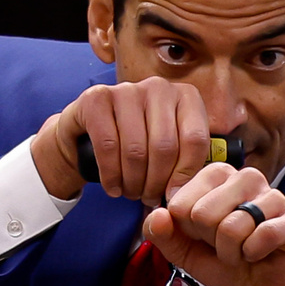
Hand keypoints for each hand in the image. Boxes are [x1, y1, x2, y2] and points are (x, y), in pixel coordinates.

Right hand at [30, 77, 211, 205]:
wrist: (88, 133)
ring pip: (136, 149)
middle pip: (165, 147)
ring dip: (133, 182)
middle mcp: (159, 87)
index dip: (185, 174)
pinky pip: (108, 146)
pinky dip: (111, 175)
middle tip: (148, 198)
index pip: (196, 140)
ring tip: (131, 193)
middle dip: (156, 183)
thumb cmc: (138, 145)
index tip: (174, 195)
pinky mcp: (96, 98)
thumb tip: (190, 193)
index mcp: (186, 96)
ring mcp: (126, 89)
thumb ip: (188, 164)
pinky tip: (112, 187)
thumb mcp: (170, 149)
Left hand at [143, 163, 284, 285]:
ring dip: (232, 252)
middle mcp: (245, 177)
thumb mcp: (185, 252)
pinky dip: (254, 255)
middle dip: (211, 242)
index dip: (188, 231)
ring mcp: (274, 195)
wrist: (267, 285)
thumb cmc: (228, 260)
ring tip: (243, 251)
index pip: (179, 202)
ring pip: (233, 226)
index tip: (204, 236)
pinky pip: (263, 236)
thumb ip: (163, 234)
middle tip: (226, 245)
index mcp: (216, 177)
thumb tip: (157, 215)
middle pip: (203, 213)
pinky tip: (261, 253)